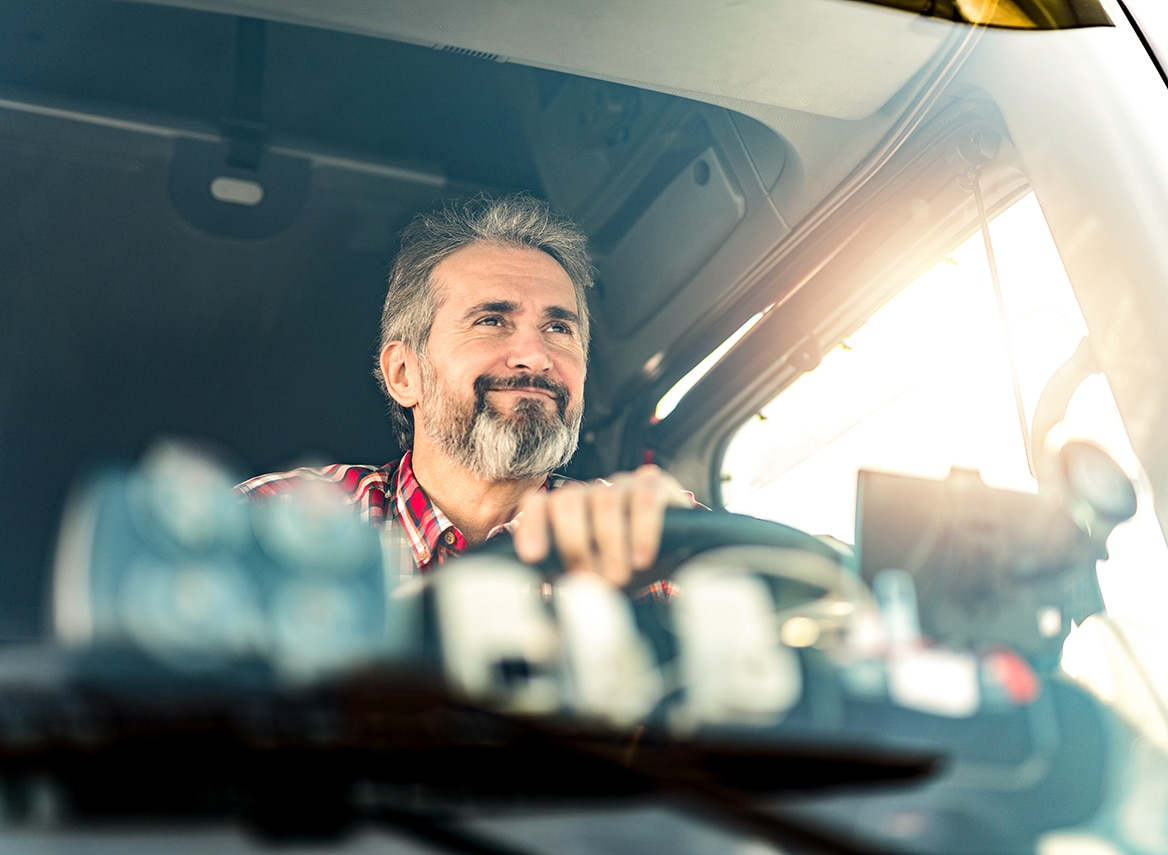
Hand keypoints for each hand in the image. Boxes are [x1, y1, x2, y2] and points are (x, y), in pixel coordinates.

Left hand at [512, 464, 693, 585]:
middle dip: (575, 543)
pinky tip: (642, 558)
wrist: (681, 559)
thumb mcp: (595, 577)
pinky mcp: (656, 485)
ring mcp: (624, 484)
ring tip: (618, 577)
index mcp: (571, 510)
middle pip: (569, 500)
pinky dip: (640, 532)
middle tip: (590, 577)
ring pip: (605, 501)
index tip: (533, 556)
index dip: (533, 525)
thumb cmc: (630, 568)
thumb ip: (566, 577)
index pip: (540, 504)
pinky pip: (644, 500)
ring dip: (609, 544)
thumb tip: (537, 589)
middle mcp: (593, 492)